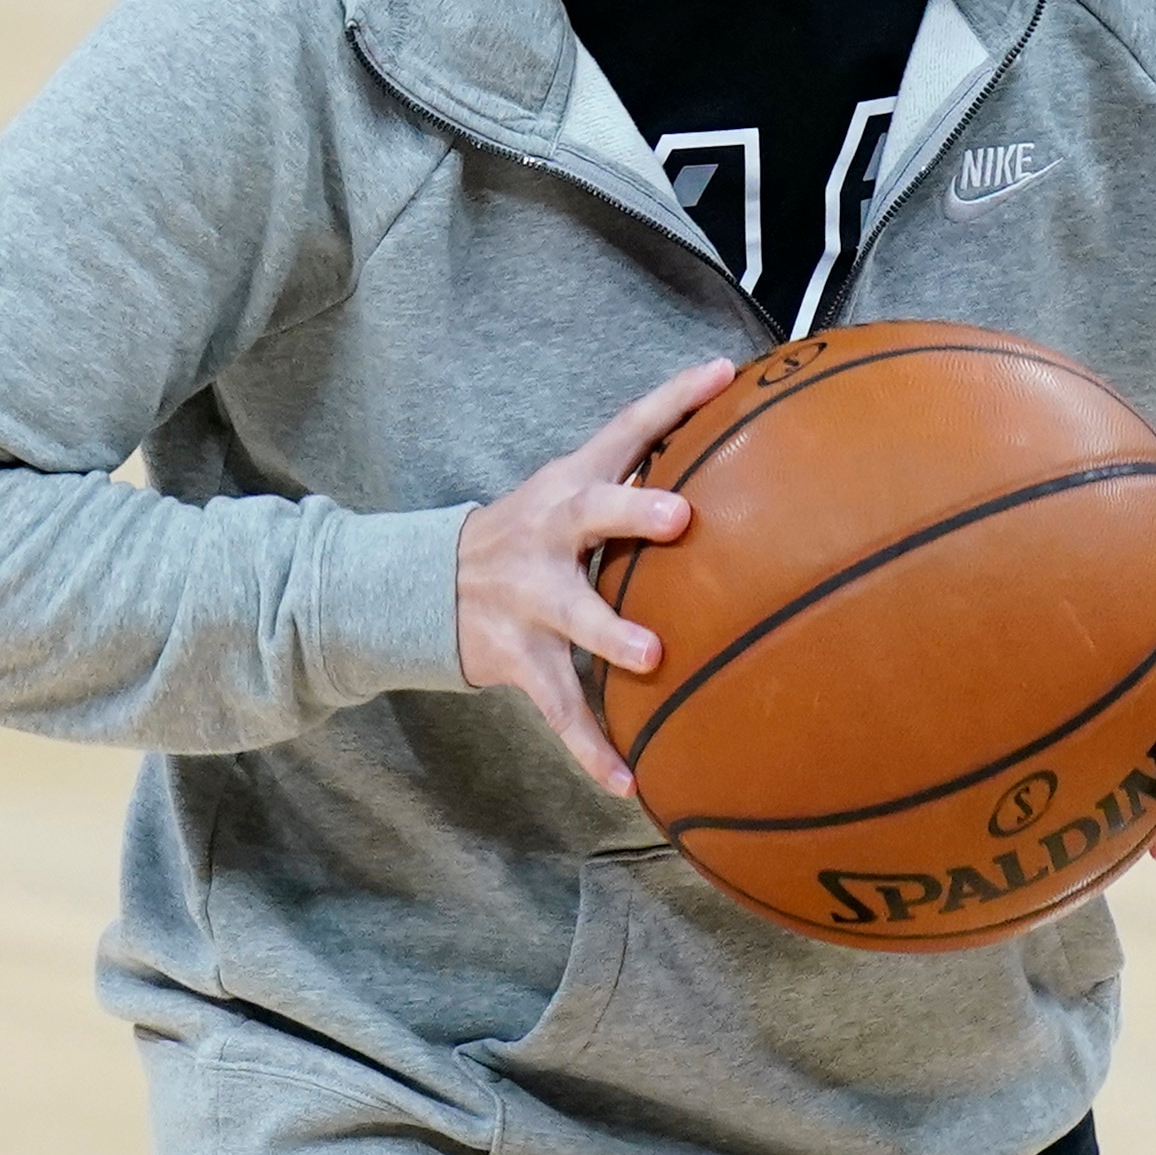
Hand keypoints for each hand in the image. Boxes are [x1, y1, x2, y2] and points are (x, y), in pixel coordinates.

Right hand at [456, 358, 735, 794]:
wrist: (421, 586)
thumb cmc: (531, 536)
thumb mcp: (568, 493)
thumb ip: (636, 475)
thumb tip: (735, 451)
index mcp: (569, 484)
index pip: (627, 428)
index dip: (674, 398)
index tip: (723, 373)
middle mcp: (547, 531)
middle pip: (589, 512)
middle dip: (632, 509)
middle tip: (680, 516)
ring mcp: (527, 596)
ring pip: (570, 614)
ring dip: (609, 633)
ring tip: (652, 654)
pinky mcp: (516, 655)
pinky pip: (558, 706)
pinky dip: (591, 746)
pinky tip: (628, 781)